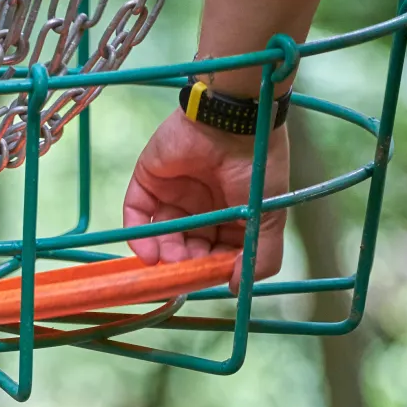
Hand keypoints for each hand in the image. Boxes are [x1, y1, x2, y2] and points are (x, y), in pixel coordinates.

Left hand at [123, 109, 289, 291]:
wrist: (234, 120)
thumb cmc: (258, 166)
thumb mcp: (269, 217)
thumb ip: (261, 255)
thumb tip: (236, 287)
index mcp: (232, 215)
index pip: (216, 253)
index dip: (211, 269)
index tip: (208, 281)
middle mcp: (203, 207)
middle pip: (187, 247)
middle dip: (185, 264)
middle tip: (184, 273)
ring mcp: (175, 194)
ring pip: (162, 235)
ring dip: (163, 254)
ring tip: (169, 262)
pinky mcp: (149, 180)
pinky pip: (136, 213)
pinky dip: (138, 235)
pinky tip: (148, 252)